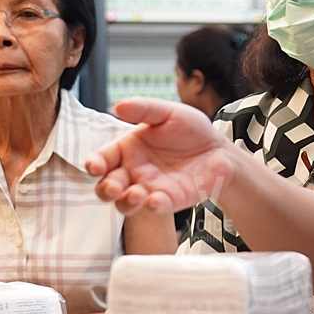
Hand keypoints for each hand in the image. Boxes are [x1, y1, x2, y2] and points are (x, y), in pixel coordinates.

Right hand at [85, 98, 235, 214]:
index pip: (103, 159)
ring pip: (126, 203)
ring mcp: (150, 188)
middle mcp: (134, 172)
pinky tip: (155, 201)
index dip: (94, 164)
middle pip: (108, 187)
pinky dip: (153, 206)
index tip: (95, 166)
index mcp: (128, 149)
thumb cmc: (190, 130)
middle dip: (106, 189)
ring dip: (125, 202)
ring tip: (135, 194)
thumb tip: (119, 105)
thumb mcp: (168, 113)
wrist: (219, 149)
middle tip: (113, 187)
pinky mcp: (170, 200)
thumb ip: (145, 109)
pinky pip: (157, 207)